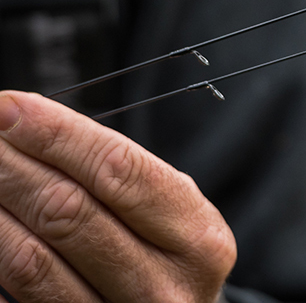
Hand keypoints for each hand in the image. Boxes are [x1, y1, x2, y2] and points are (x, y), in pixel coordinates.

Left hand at [0, 91, 236, 301]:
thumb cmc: (168, 255)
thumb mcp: (173, 212)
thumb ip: (120, 176)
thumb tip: (33, 125)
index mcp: (200, 240)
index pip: (118, 170)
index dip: (58, 134)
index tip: (13, 108)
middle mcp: (164, 288)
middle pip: (68, 210)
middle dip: (14, 162)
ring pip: (31, 258)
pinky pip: (17, 294)